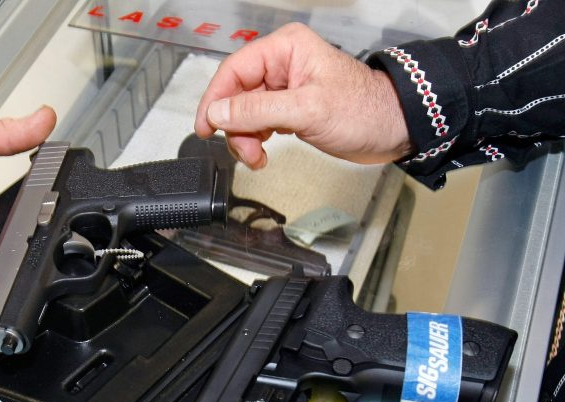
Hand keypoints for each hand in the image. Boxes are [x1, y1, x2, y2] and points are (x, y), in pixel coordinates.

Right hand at [195, 23, 411, 168]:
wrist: (392, 130)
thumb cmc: (363, 110)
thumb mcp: (306, 110)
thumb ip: (258, 111)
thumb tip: (218, 113)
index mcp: (285, 49)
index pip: (234, 71)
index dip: (215, 100)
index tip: (205, 126)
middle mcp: (281, 65)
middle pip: (235, 95)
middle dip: (235, 126)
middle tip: (245, 151)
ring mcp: (284, 88)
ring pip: (244, 113)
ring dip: (245, 138)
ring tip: (258, 156)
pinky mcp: (288, 109)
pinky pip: (257, 124)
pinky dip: (255, 141)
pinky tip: (264, 153)